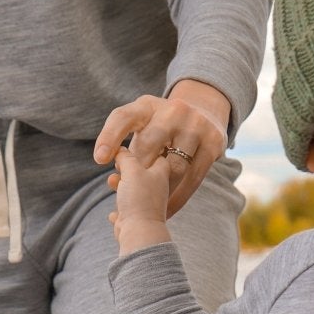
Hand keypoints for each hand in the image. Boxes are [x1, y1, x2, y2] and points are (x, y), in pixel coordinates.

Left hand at [94, 78, 229, 214]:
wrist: (204, 112)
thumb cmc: (160, 127)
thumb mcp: (142, 127)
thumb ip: (127, 152)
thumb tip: (114, 183)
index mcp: (148, 105)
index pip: (123, 117)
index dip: (109, 137)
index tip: (99, 160)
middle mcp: (174, 110)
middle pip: (149, 146)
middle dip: (138, 172)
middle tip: (129, 195)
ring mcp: (196, 125)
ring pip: (174, 166)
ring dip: (160, 190)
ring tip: (148, 207)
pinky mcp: (213, 143)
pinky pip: (194, 177)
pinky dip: (179, 196)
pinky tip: (167, 209)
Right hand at [109, 148, 175, 255]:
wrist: (139, 232)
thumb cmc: (139, 199)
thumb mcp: (132, 170)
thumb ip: (126, 157)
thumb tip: (120, 150)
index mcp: (161, 174)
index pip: (159, 156)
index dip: (146, 150)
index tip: (131, 149)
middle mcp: (158, 189)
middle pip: (143, 173)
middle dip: (127, 170)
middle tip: (117, 168)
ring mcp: (148, 205)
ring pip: (133, 191)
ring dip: (120, 187)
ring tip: (111, 184)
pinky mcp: (138, 219)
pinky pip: (127, 211)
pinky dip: (119, 210)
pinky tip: (115, 213)